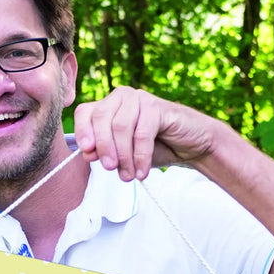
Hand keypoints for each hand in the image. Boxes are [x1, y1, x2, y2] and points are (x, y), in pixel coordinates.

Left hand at [73, 86, 215, 180]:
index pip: (85, 112)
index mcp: (109, 105)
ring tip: (128, 176)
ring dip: (123, 156)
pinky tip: (142, 172)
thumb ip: (104, 152)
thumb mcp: (123, 154)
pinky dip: (140, 156)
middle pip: (101, 118)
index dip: (82, 131)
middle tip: (110, 169)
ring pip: (120, 127)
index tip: (86, 153)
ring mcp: (140, 99)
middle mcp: (122, 97)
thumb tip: (87, 153)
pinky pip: (142, 134)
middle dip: (103, 147)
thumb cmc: (154, 148)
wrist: (191, 146)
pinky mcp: (158, 107)